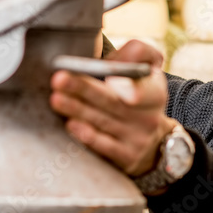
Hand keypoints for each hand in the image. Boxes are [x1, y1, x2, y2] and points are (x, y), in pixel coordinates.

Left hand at [49, 40, 175, 177]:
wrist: (152, 143)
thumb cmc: (141, 98)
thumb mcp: (149, 74)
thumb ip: (136, 54)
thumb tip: (116, 55)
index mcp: (155, 93)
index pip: (144, 85)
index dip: (128, 84)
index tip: (108, 76)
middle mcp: (148, 117)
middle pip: (114, 101)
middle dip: (85, 89)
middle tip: (60, 79)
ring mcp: (138, 140)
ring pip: (104, 122)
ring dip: (77, 109)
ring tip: (56, 98)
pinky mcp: (126, 158)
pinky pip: (104, 146)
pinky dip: (86, 134)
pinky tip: (70, 124)